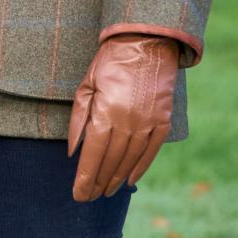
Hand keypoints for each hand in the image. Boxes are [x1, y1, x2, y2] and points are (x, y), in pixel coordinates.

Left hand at [67, 34, 179, 201]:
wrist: (146, 40)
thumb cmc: (111, 60)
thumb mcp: (87, 84)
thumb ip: (79, 118)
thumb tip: (73, 151)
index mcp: (106, 111)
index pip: (93, 154)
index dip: (85, 177)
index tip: (78, 194)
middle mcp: (128, 121)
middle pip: (111, 161)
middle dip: (98, 182)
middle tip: (89, 197)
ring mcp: (148, 121)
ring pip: (130, 160)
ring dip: (117, 178)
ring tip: (107, 191)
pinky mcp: (163, 119)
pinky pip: (151, 151)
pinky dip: (141, 167)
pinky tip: (131, 179)